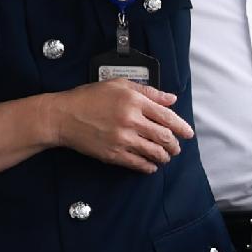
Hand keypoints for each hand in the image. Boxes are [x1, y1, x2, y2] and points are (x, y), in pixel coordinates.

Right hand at [43, 81, 189, 171]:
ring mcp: (122, 139)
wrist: (62, 116)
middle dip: (175, 145)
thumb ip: (148, 91)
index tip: (188, 133)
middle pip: (164, 137)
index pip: (168, 117)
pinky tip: (151, 165)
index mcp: (134, 101)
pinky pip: (138, 164)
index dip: (182, 127)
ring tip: (165, 156)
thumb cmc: (88, 98)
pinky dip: (149, 166)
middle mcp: (131, 120)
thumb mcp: (118, 85)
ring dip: (164, 156)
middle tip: (176, 148)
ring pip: (154, 152)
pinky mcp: (113, 154)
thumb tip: (171, 99)